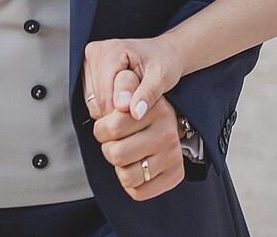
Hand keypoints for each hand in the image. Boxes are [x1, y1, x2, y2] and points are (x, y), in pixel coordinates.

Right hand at [82, 35, 187, 123]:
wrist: (164, 52)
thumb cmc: (165, 62)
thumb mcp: (162, 77)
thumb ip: (148, 94)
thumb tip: (134, 113)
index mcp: (111, 51)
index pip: (105, 96)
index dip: (122, 111)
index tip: (140, 109)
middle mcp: (95, 52)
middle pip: (97, 100)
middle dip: (117, 109)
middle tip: (138, 100)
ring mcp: (88, 60)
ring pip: (92, 102)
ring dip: (111, 108)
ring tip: (132, 96)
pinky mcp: (87, 70)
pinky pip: (91, 100)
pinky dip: (107, 104)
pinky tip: (122, 96)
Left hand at [91, 73, 184, 201]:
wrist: (168, 122)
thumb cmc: (139, 107)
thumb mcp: (131, 85)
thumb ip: (122, 85)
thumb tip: (121, 104)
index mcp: (157, 108)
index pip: (111, 128)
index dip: (101, 129)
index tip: (108, 125)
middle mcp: (168, 133)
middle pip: (115, 154)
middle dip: (108, 148)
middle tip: (117, 141)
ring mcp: (173, 156)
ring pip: (126, 176)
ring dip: (119, 167)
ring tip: (127, 153)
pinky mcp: (175, 175)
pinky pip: (138, 192)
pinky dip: (131, 183)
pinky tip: (136, 167)